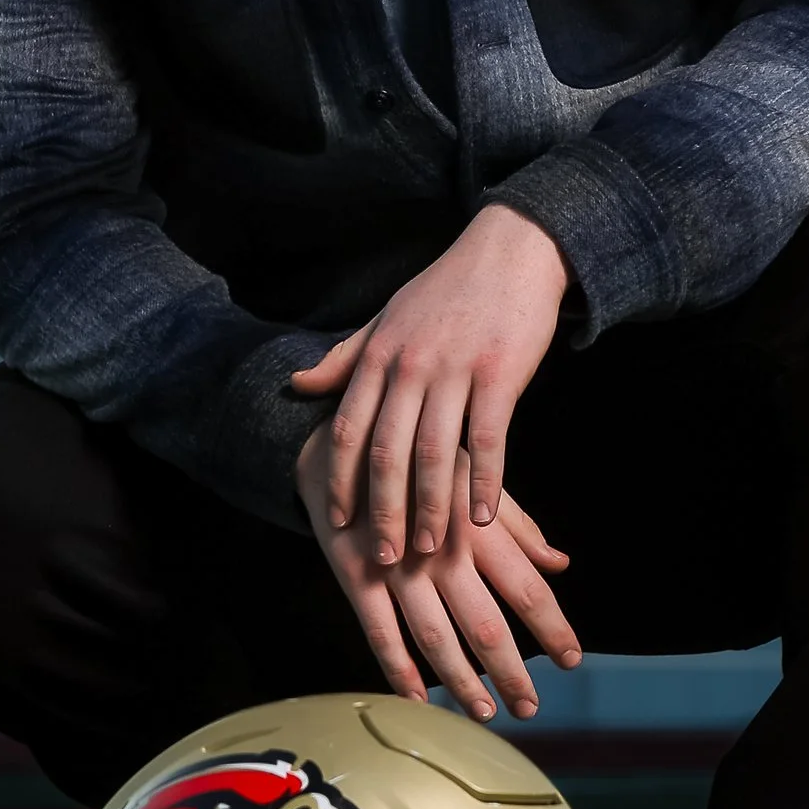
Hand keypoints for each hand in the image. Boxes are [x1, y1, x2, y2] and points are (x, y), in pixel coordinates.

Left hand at [290, 203, 568, 563]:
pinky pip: (489, 440)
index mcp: (379, 355)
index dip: (340, 480)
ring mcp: (456, 370)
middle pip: (388, 451)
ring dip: (431, 508)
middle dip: (382, 510)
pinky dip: (485, 483)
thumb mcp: (386, 318)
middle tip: (382, 557)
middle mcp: (411, 365)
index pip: (348, 429)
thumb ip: (344, 358)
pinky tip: (482, 518)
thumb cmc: (447, 290)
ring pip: (436, 453)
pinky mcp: (500, 375)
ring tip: (429, 548)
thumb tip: (296, 385)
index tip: (338, 523)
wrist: (511, 251)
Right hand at [295, 427, 580, 723]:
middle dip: (511, 671)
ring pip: (435, 637)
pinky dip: (398, 669)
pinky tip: (418, 700)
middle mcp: (441, 550)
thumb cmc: (419, 460)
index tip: (572, 659)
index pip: (526, 587)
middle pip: (485, 623)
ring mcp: (397, 565)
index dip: (552, 627)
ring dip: (462, 682)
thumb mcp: (473, 477)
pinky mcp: (356, 574)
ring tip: (486, 712)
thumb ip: (517, 524)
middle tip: (530, 706)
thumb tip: (559, 563)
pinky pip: (380, 631)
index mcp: (477, 524)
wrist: (342, 441)